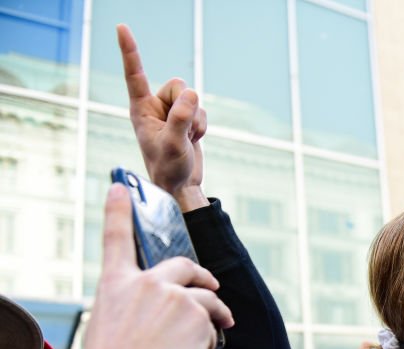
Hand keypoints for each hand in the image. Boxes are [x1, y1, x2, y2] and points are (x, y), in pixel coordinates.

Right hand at [70, 185, 233, 348]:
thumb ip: (135, 309)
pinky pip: (213, 327)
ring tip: (221, 329)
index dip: (118, 211)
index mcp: (114, 284)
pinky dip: (210, 345)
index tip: (120, 187)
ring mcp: (173, 294)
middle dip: (201, 276)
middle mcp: (145, 282)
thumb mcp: (111, 327)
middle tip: (212, 287)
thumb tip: (161, 314)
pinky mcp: (198, 311)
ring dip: (216, 316)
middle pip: (183, 265)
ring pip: (207, 299)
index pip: (115, 239)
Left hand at [117, 24, 208, 210]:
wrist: (181, 186)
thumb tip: (191, 94)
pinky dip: (202, 126)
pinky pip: (201, 110)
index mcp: (140, 109)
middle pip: (178, 85)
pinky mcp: (185, 118)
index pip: (134, 75)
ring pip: (193, 98)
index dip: (130, 51)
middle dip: (186, 106)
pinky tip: (192, 140)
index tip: (121, 27)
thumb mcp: (173, 144)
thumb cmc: (169, 169)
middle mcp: (154, 107)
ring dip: (196, 120)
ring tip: (186, 139)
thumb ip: (181, 118)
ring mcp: (171, 112)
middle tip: (181, 131)